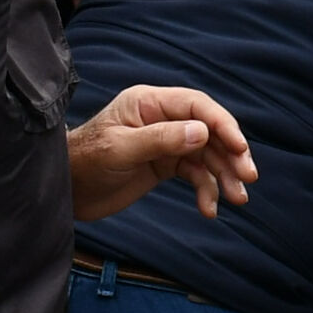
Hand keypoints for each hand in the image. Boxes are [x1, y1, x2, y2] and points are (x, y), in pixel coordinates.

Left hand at [68, 84, 256, 220]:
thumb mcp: (120, 149)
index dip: (223, 124)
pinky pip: (195, 174)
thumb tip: (202, 133)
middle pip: (209, 131)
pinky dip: (206, 190)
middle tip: (248, 177)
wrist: (65, 189)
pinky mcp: (164, 165)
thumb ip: (160, 140)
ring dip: (224, 176)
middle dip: (231, 154)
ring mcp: (165, 142)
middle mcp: (162, 118)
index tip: (240, 148)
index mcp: (149, 103)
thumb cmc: (84, 161)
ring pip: (207, 155)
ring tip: (238, 199)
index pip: (197, 106)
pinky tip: (209, 209)